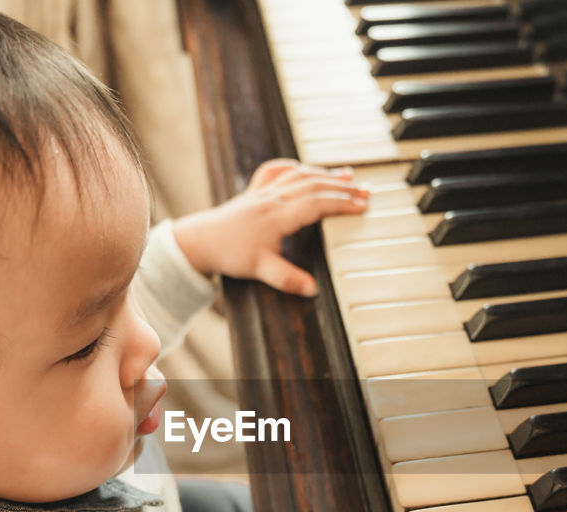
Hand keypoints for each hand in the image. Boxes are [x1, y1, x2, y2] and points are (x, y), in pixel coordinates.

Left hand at [171, 159, 368, 295]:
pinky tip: (307, 169)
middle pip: (314, 184)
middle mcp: (273, 198)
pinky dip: (296, 167)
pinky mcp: (255, 190)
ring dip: (326, 174)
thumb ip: (288, 279)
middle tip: (367, 192)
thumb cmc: (230, 254)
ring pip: (300, 175)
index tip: (362, 206)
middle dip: (343, 187)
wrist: (200, 241)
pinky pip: (278, 170)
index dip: (342, 203)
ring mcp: (264, 191)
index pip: (317, 203)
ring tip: (349, 176)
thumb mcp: (261, 270)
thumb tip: (313, 289)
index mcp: (278, 215)